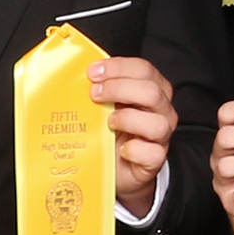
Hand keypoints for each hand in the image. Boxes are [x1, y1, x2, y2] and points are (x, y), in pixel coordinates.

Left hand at [88, 57, 178, 217]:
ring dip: (127, 119)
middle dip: (119, 88)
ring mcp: (161, 136)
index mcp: (152, 90)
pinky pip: (152, 154)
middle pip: (151, 92)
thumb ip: (98, 87)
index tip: (93, 72)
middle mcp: (161, 111)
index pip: (144, 69)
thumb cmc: (109, 132)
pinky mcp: (155, 160)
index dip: (118, 67)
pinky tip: (119, 149)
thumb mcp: (105, 104)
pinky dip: (133, 150)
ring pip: (156, 123)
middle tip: (94, 94)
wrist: (115, 167)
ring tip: (108, 123)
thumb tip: (72, 74)